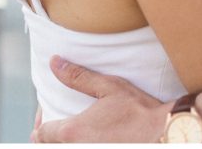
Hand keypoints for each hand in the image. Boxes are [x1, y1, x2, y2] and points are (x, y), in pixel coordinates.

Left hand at [32, 56, 170, 142]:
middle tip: (50, 126)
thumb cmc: (137, 108)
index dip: (40, 124)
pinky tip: (86, 138)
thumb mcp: (109, 86)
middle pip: (47, 148)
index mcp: (72, 131)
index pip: (41, 134)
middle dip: (46, 137)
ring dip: (60, 143)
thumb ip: (78, 76)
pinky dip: (76, 145)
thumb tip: (54, 62)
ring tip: (67, 134)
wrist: (161, 132)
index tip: (44, 115)